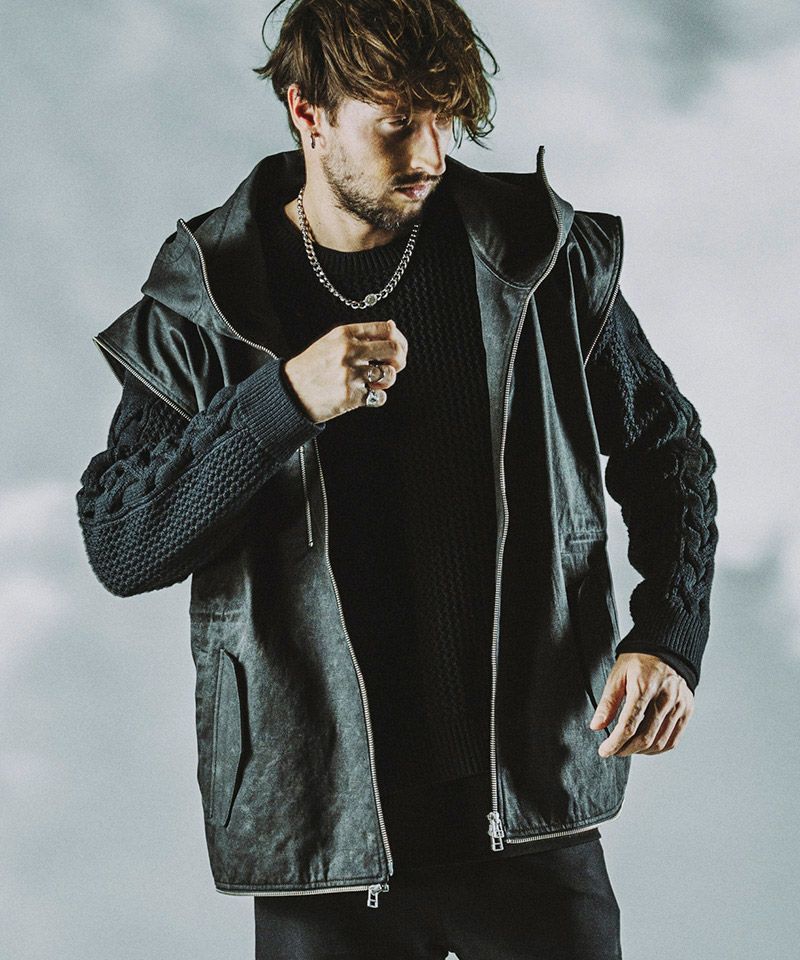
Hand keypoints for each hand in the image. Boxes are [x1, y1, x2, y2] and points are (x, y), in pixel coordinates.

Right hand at [283, 319, 407, 422]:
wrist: (290, 391)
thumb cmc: (313, 366)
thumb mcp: (332, 341)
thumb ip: (361, 335)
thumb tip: (393, 326)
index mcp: (344, 334)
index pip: (386, 329)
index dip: (399, 339)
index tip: (398, 348)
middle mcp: (348, 351)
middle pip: (394, 350)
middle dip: (400, 359)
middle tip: (395, 366)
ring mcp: (350, 374)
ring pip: (390, 374)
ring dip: (388, 380)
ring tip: (376, 382)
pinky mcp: (351, 396)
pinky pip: (380, 397)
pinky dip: (378, 397)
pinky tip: (367, 395)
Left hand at [589, 652, 694, 756]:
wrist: (665, 648)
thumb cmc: (638, 661)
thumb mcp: (617, 676)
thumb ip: (607, 703)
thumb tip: (596, 726)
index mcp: (644, 687)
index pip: (629, 725)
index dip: (615, 743)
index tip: (604, 751)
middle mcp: (665, 698)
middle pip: (645, 737)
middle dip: (626, 749)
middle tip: (614, 750)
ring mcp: (679, 705)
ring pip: (659, 742)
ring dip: (641, 751)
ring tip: (627, 748)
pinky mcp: (687, 710)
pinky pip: (673, 740)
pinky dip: (658, 748)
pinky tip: (645, 747)